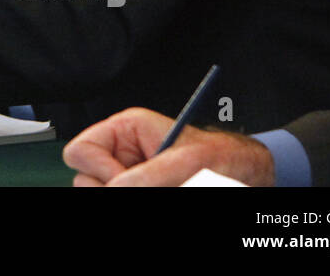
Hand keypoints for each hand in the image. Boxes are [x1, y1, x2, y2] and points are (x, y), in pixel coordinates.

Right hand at [63, 107, 276, 186]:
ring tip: (167, 189)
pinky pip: (123, 199)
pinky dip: (139, 198)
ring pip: (103, 194)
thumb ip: (148, 175)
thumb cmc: (223, 159)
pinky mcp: (141, 191)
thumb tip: (112, 189)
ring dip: (133, 194)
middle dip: (115, 188)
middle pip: (85, 181)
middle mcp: (121, 156)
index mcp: (125, 131)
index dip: (99, 170)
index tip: (124, 181)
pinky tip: (165, 193)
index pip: (80, 150)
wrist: (249, 177)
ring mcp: (130, 179)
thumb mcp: (186, 162)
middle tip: (148, 187)